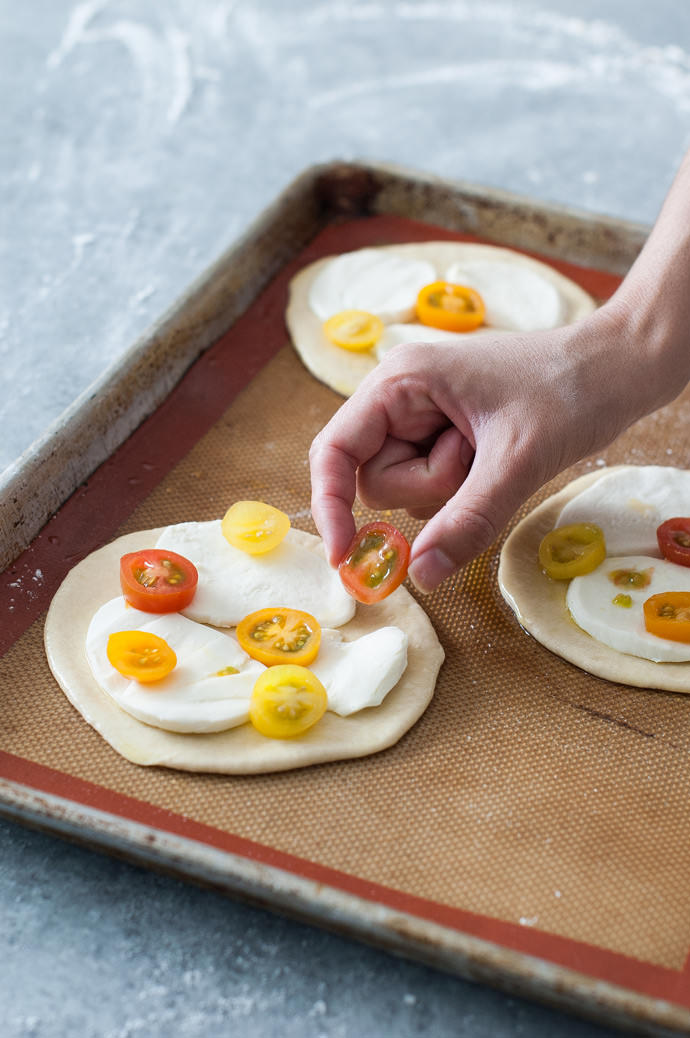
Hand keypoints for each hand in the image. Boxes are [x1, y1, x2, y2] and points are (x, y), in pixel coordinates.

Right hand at [310, 307, 645, 592]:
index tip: (345, 556)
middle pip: (376, 479)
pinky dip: (465, 488)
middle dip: (429, 488)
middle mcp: (403, 398)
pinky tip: (498, 458)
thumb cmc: (570, 392)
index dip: (330, 503)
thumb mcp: (518, 460)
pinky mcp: (447, 436)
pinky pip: (435, 486)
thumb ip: (467, 519)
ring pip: (408, 489)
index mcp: (401, 382)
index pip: (335, 450)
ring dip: (453, 490)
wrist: (620, 367)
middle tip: (481, 461)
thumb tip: (420, 576)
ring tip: (498, 453)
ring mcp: (425, 418)